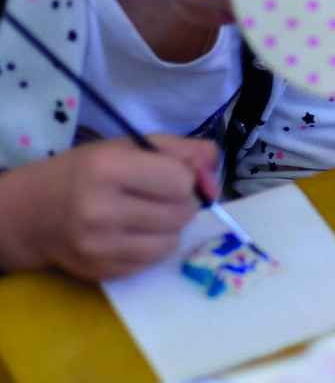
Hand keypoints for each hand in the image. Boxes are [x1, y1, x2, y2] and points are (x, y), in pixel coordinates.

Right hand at [0, 135, 219, 279]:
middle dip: (180, 203)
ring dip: (169, 228)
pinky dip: (152, 248)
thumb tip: (215, 185)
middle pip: (181, 213)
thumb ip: (187, 153)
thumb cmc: (91, 171)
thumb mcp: (136, 145)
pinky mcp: (100, 272)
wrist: (35, 212)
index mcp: (110, 169)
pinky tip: (132, 234)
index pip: (181, 182)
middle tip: (157, 196)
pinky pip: (152, 262)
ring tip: (146, 215)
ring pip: (172, 242)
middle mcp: (101, 210)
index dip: (184, 178)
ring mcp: (99, 246)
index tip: (168, 175)